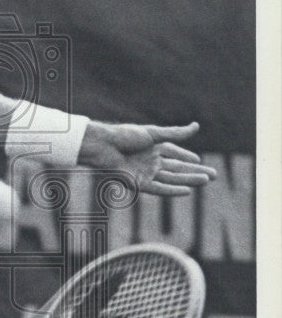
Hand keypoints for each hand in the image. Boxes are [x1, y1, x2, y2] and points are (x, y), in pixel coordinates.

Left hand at [78, 121, 216, 195]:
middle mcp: (150, 161)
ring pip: (172, 178)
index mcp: (152, 146)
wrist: (104, 146)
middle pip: (177, 168)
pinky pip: (159, 189)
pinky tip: (187, 191)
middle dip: (195, 172)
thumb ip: (175, 134)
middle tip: (214, 176)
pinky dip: (173, 190)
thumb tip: (196, 126)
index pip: (174, 153)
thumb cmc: (125, 136)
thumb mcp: (153, 133)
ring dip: (189, 180)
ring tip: (206, 180)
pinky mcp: (138, 184)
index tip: (199, 161)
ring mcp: (145, 173)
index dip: (186, 157)